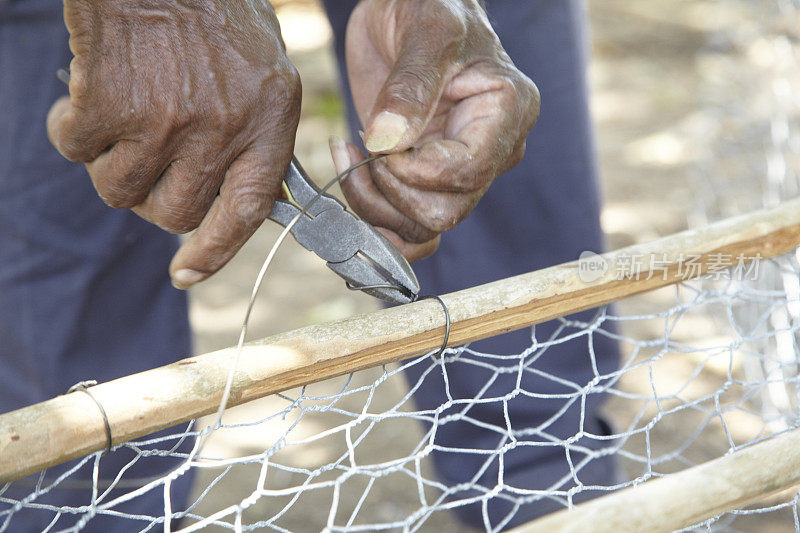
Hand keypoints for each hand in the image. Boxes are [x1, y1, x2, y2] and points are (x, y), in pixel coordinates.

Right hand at [47, 0, 300, 288]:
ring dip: (112, 164)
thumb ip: (258, 134)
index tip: (187, 273)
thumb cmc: (212, 10)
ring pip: (120, 190)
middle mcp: (221, 129)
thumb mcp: (264, 70)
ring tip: (123, 115)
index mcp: (268, 120)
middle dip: (156, 197)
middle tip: (151, 158)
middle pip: (176, 213)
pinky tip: (91, 92)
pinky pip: (76, 151)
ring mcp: (165, 122)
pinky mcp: (109, 107)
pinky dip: (73, 129)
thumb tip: (242, 196)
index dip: (217, 252)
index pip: (248, 211)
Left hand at [328, 0, 538, 261]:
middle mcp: (492, 152)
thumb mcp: (425, 29)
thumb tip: (388, 142)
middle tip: (361, 150)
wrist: (408, 8)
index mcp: (506, 113)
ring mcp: (460, 171)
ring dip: (375, 207)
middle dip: (391, 193)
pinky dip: (377, 220)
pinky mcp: (428, 180)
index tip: (377, 139)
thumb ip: (411, 85)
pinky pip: (411, 229)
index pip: (463, 174)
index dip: (411, 170)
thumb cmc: (428, 5)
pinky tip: (354, 177)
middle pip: (444, 213)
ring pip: (423, 229)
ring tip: (351, 157)